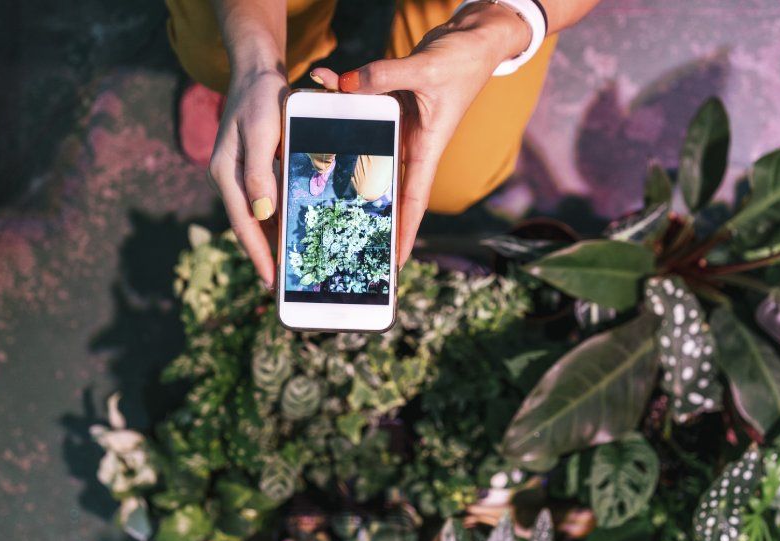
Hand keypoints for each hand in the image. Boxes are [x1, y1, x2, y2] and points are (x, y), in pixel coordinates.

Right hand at [207, 65, 287, 288]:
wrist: (257, 70)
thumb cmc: (261, 97)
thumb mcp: (260, 131)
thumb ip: (260, 172)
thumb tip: (262, 214)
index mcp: (226, 174)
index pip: (244, 224)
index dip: (259, 255)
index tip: (272, 283)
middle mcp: (230, 180)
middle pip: (251, 227)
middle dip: (267, 257)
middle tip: (287, 286)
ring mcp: (241, 176)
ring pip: (260, 218)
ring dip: (275, 242)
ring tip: (294, 269)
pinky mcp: (254, 170)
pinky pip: (267, 202)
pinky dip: (281, 220)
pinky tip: (297, 233)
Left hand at [311, 2, 529, 266]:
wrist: (473, 37)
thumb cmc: (463, 60)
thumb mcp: (425, 69)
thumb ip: (382, 76)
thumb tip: (343, 85)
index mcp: (426, 147)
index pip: (413, 200)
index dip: (404, 234)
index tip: (395, 264)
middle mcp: (410, 141)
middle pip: (380, 180)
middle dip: (360, 203)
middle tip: (333, 228)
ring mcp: (399, 123)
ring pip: (362, 139)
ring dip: (336, 135)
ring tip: (306, 144)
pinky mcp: (390, 102)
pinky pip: (360, 103)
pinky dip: (341, 92)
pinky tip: (322, 81)